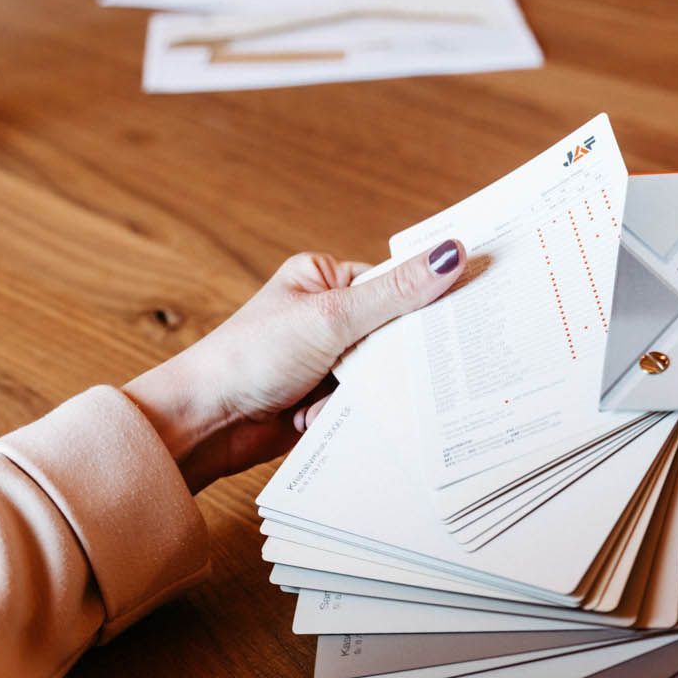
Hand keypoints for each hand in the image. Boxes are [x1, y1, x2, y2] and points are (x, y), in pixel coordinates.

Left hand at [123, 240, 465, 491]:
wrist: (204, 423)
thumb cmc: (249, 358)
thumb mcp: (330, 318)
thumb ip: (395, 292)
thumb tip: (452, 253)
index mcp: (327, 279)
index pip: (398, 283)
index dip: (433, 298)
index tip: (473, 309)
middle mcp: (329, 316)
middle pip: (396, 333)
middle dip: (397, 358)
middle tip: (411, 367)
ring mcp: (328, 361)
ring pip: (383, 375)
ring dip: (369, 391)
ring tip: (342, 393)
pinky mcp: (326, 400)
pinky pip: (365, 405)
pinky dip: (354, 414)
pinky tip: (330, 417)